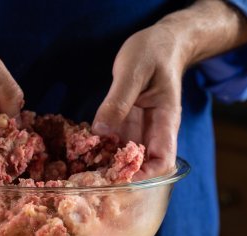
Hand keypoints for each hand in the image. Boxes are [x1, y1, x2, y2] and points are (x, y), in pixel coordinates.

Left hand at [92, 0, 246, 179]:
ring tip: (81, 170)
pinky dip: (99, 148)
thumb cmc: (153, 53)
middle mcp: (153, 131)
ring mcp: (138, 129)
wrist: (160, 44)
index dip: (145, 176)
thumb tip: (101, 132)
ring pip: (124, 156)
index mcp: (165, 122)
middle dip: (119, 175)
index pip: (163, 161)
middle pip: (141, 165)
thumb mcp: (133, 72)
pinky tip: (81, 150)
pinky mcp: (125, 124)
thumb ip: (117, 102)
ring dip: (105, 164)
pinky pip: (113, 142)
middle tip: (90, 179)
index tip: (119, 179)